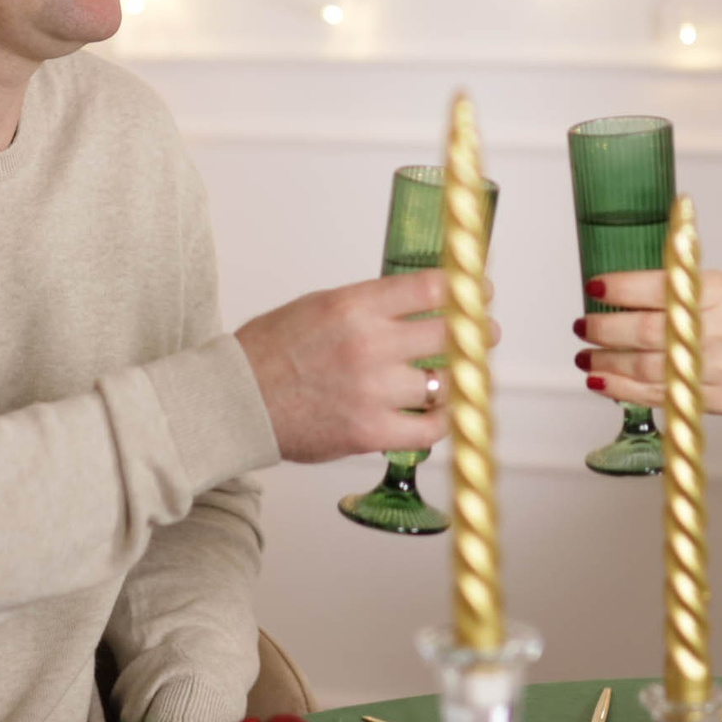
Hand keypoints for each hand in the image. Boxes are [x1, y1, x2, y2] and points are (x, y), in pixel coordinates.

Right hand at [236, 272, 499, 462]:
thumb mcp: (320, 306)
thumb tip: (420, 303)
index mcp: (355, 306)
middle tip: (485, 333)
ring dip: (454, 381)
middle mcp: (369, 345)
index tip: (478, 291)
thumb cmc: (272, 352)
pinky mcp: (370, 431)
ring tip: (455, 378)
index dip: (464, 289)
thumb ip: (370, 305)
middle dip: (475, 333)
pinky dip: (440, 422)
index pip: (432, 289)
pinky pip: (429, 430)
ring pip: (443, 383)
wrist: (235, 401)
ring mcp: (372, 391)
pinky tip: (438, 415)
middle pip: (449, 335)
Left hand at [573, 269, 721, 425]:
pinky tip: (600, 381)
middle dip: (606, 328)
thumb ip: (679, 285)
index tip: (596, 286)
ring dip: (606, 363)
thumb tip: (623, 281)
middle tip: (583, 325)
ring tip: (584, 356)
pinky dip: (622, 390)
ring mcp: (712, 368)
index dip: (622, 288)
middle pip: (648, 330)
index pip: (662, 287)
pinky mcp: (708, 399)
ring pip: (646, 366)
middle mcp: (715, 330)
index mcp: (719, 293)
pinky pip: (656, 395)